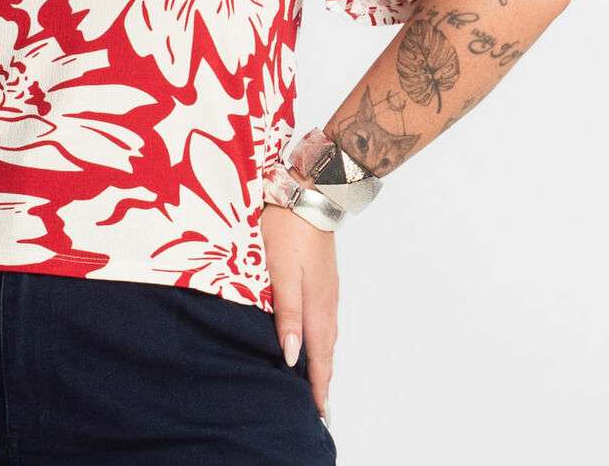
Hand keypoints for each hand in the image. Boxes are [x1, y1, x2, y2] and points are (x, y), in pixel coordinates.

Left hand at [260, 168, 338, 419]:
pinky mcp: (323, 277)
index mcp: (316, 306)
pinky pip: (325, 319)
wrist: (309, 192)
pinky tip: (313, 340)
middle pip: (326, 351)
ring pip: (326, 335)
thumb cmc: (287, 230)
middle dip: (322, 381)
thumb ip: (287, 313)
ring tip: (317, 383)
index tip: (317, 416)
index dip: (317, 387)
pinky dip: (321, 340)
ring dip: (322, 362)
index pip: (318, 357)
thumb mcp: (280, 271)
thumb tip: (292, 357)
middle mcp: (327, 302)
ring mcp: (328, 289)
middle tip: (319, 411)